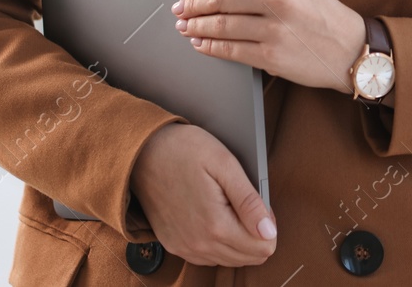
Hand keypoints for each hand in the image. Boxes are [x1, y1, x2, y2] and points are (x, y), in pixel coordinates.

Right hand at [130, 123, 275, 266]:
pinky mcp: (174, 246)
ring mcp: (184, 248)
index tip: (258, 203)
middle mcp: (199, 245)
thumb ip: (249, 202)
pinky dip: (218, 242)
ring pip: (229, 260)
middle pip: (249, 258)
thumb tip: (270, 233)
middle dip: (256, 233)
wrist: (141, 152)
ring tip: (227, 205)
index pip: (263, 248)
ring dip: (237, 239)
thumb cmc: (184, 151)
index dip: (268, 225)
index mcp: (215, 226)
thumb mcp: (225, 165)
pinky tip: (214, 217)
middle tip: (244, 202)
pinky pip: (208, 257)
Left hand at [172, 0, 363, 93]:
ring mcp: (276, 29)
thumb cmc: (323, 15)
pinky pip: (230, 49)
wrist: (351, 49)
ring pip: (222, 24)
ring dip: (196, 25)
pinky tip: (200, 43)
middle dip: (195, 3)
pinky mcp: (272, 56)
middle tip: (181, 7)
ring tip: (185, 25)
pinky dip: (209, 45)